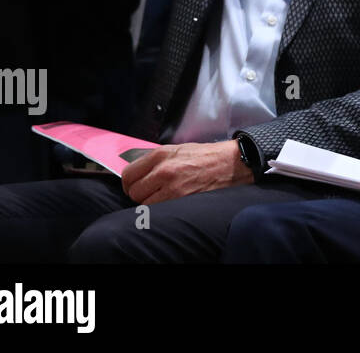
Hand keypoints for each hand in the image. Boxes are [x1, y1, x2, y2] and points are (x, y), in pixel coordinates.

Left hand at [121, 141, 251, 205]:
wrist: (231, 163)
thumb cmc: (207, 156)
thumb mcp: (178, 149)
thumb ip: (156, 160)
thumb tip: (139, 172)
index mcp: (161, 155)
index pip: (128, 174)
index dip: (129, 183)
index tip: (134, 186)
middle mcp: (164, 170)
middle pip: (134, 191)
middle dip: (140, 194)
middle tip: (150, 193)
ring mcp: (172, 187)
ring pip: (145, 204)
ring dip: (151, 203)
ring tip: (163, 197)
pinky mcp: (181, 200)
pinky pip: (159, 210)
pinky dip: (162, 209)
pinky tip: (171, 202)